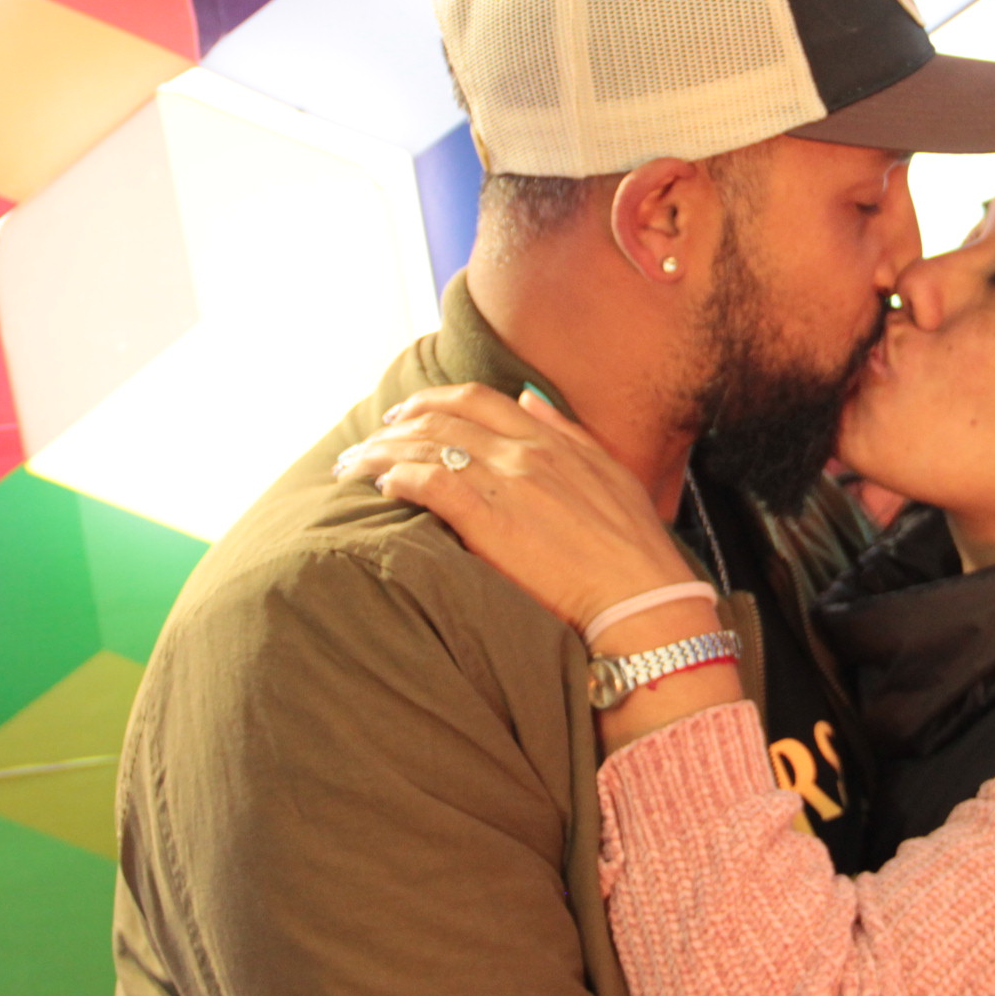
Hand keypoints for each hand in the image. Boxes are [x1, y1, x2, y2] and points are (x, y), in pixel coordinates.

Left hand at [335, 384, 697, 633]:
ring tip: (355, 464)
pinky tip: (382, 487)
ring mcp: (504, 483)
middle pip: (441, 419)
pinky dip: (397, 477)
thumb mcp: (608, 472)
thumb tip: (530, 401)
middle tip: (370, 439)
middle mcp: (523, 452)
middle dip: (396, 425)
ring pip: (426, 446)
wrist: (639, 596)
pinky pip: (427, 482)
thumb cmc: (630, 547)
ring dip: (382, 451)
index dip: (434, 401)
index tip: (408, 413)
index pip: (478, 400)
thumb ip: (566, 432)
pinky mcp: (486, 520)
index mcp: (550, 441)